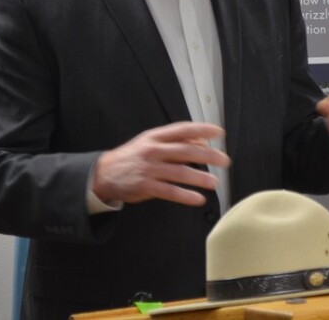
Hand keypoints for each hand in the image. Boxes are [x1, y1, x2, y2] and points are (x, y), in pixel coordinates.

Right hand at [92, 122, 230, 205]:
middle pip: (186, 151)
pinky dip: (186, 196)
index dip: (202, 129)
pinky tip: (198, 198)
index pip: (183, 129)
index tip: (219, 132)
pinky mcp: (145, 187)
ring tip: (214, 182)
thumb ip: (175, 141)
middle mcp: (153, 150)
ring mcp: (149, 169)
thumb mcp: (151, 142)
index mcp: (156, 136)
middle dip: (208, 155)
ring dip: (200, 178)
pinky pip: (170, 192)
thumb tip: (203, 142)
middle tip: (224, 160)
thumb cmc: (133, 156)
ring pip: (180, 172)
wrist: (104, 173)